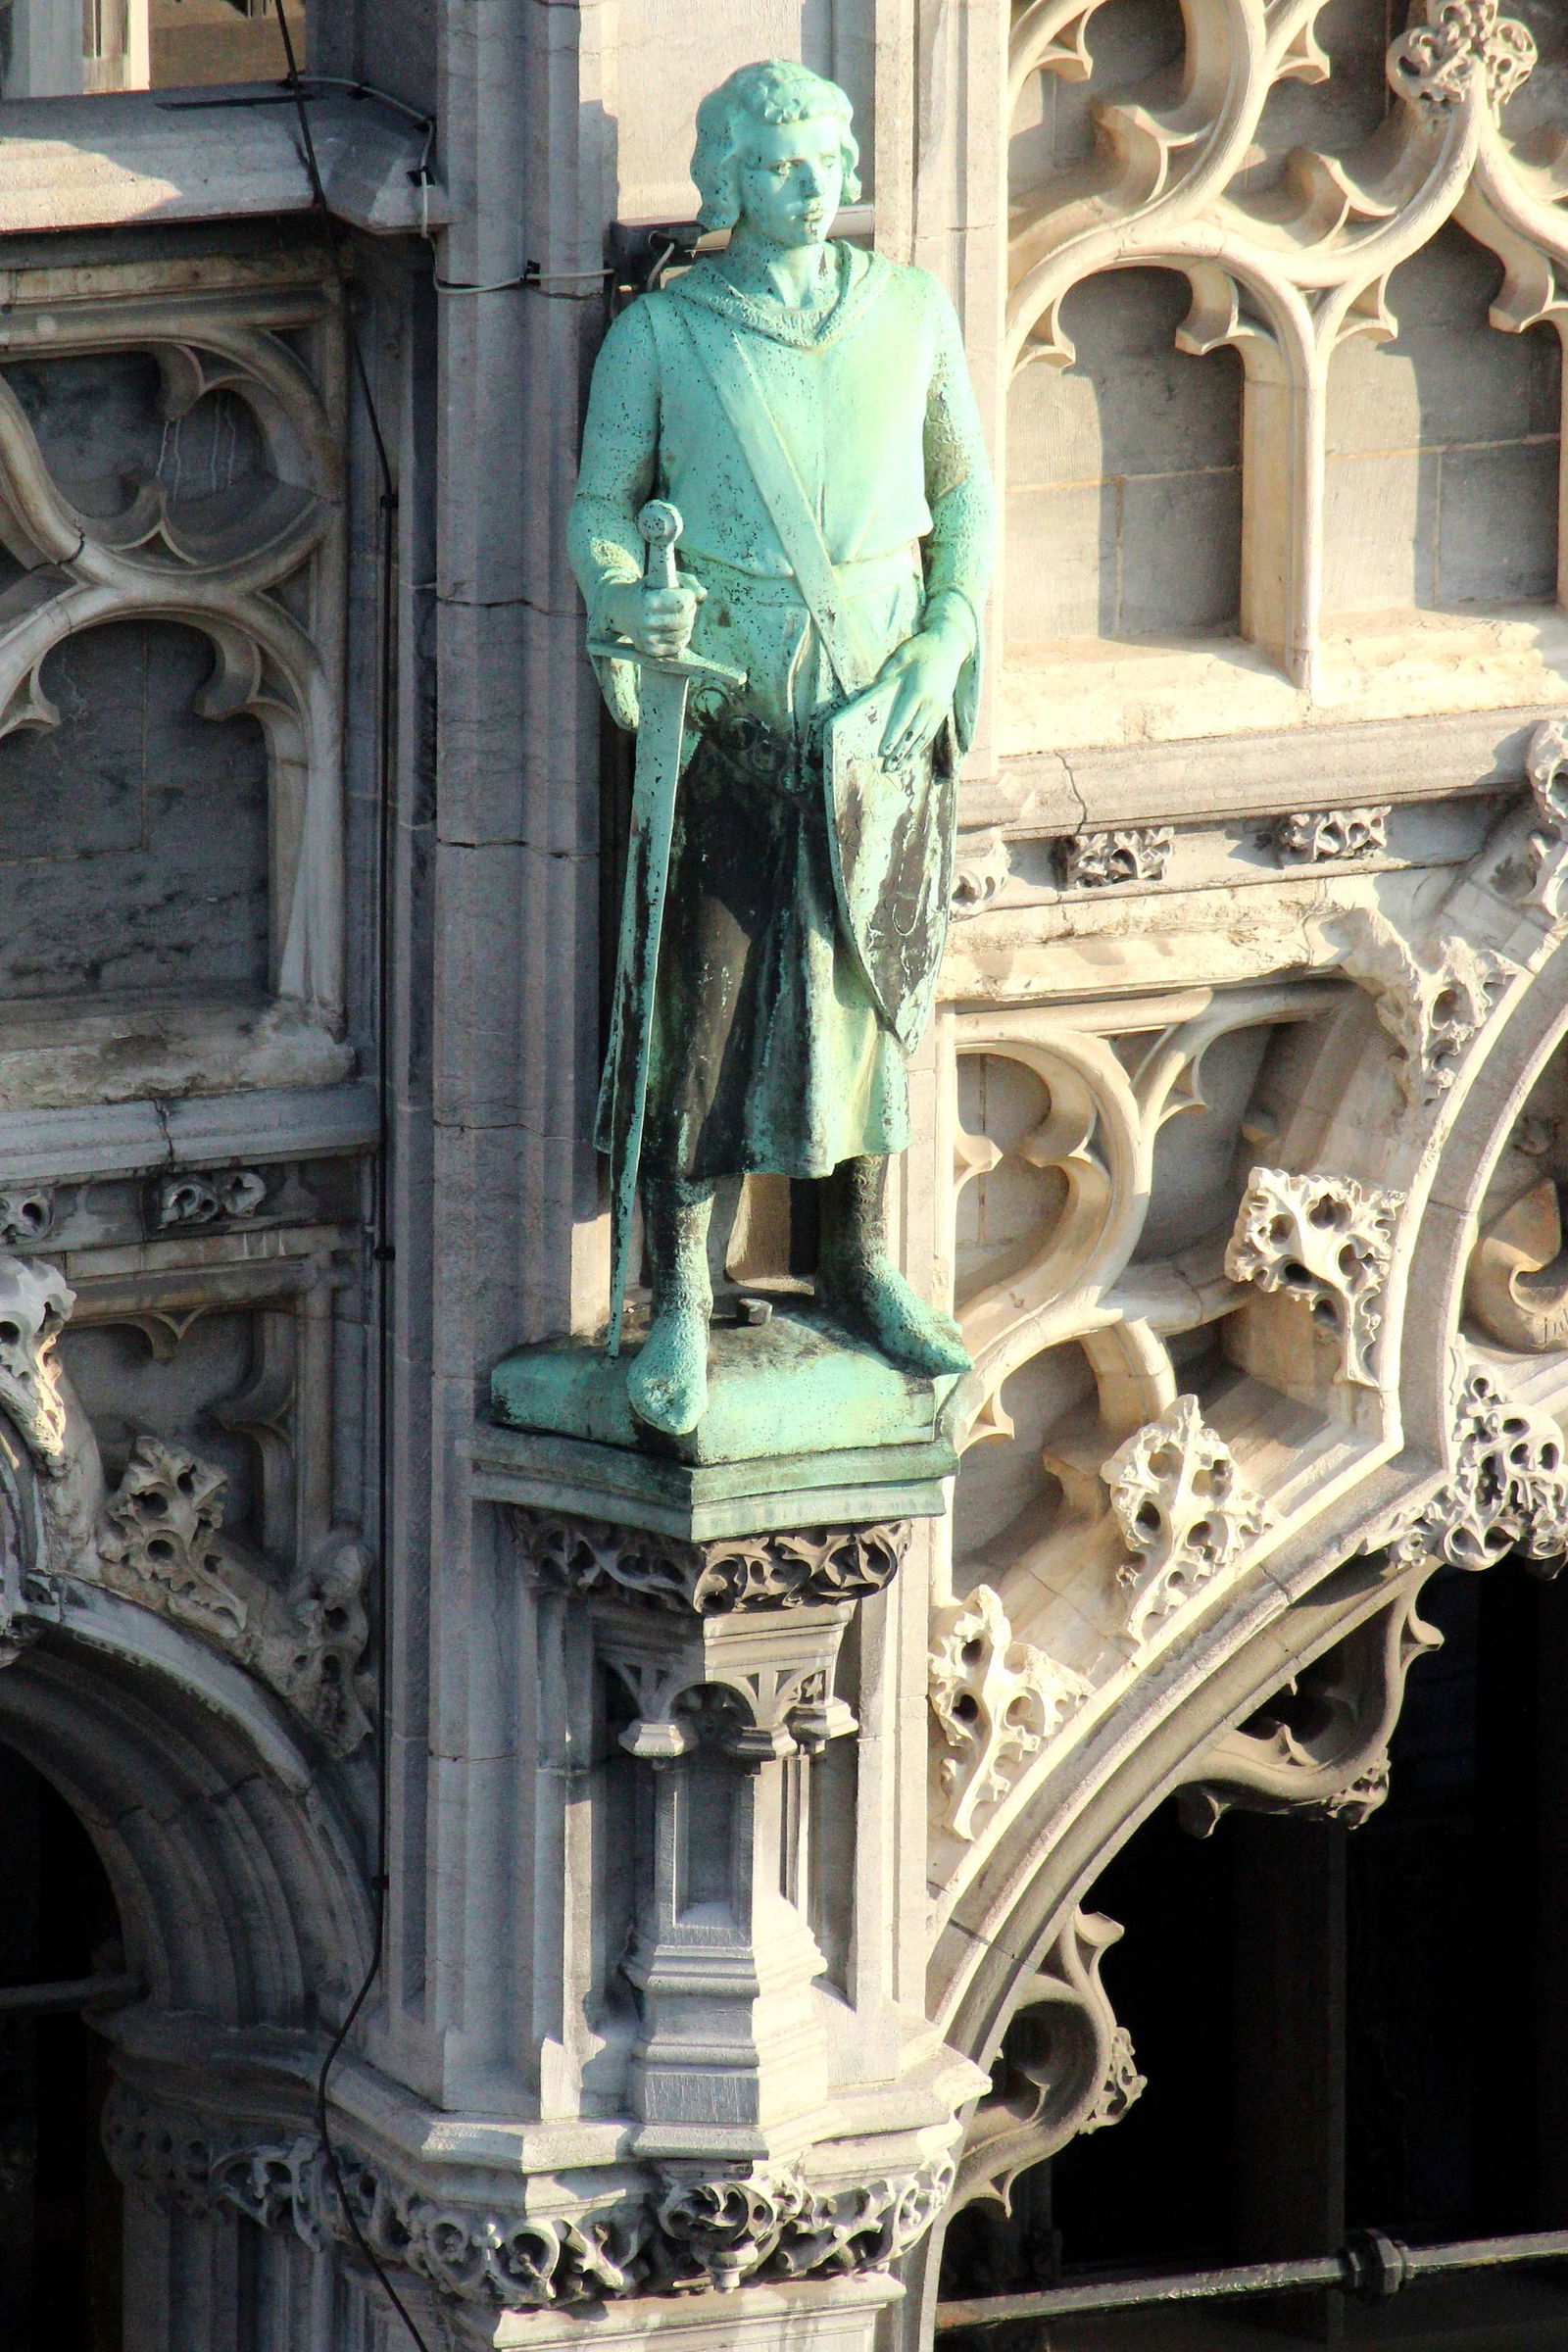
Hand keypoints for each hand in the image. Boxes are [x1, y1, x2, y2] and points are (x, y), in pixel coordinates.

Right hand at [604, 577, 705, 660]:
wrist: (621, 609)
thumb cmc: (648, 590)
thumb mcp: (663, 577)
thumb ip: (687, 581)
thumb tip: (702, 595)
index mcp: (649, 602)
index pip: (683, 603)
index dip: (688, 597)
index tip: (683, 593)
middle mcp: (646, 622)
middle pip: (685, 620)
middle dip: (690, 611)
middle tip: (683, 605)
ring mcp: (648, 639)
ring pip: (684, 634)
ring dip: (687, 624)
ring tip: (676, 615)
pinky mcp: (651, 652)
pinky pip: (678, 646)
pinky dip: (681, 637)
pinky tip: (673, 628)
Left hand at [874, 621, 966, 764]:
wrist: (951, 644)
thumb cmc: (924, 647)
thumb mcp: (904, 652)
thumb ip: (889, 669)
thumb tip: (875, 685)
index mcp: (920, 690)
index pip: (904, 719)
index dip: (894, 736)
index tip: (885, 751)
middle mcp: (931, 702)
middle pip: (914, 733)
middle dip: (901, 752)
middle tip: (888, 768)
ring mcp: (939, 707)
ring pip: (924, 736)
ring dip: (912, 754)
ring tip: (900, 768)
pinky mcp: (943, 708)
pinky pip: (932, 732)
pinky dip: (922, 745)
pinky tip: (913, 755)